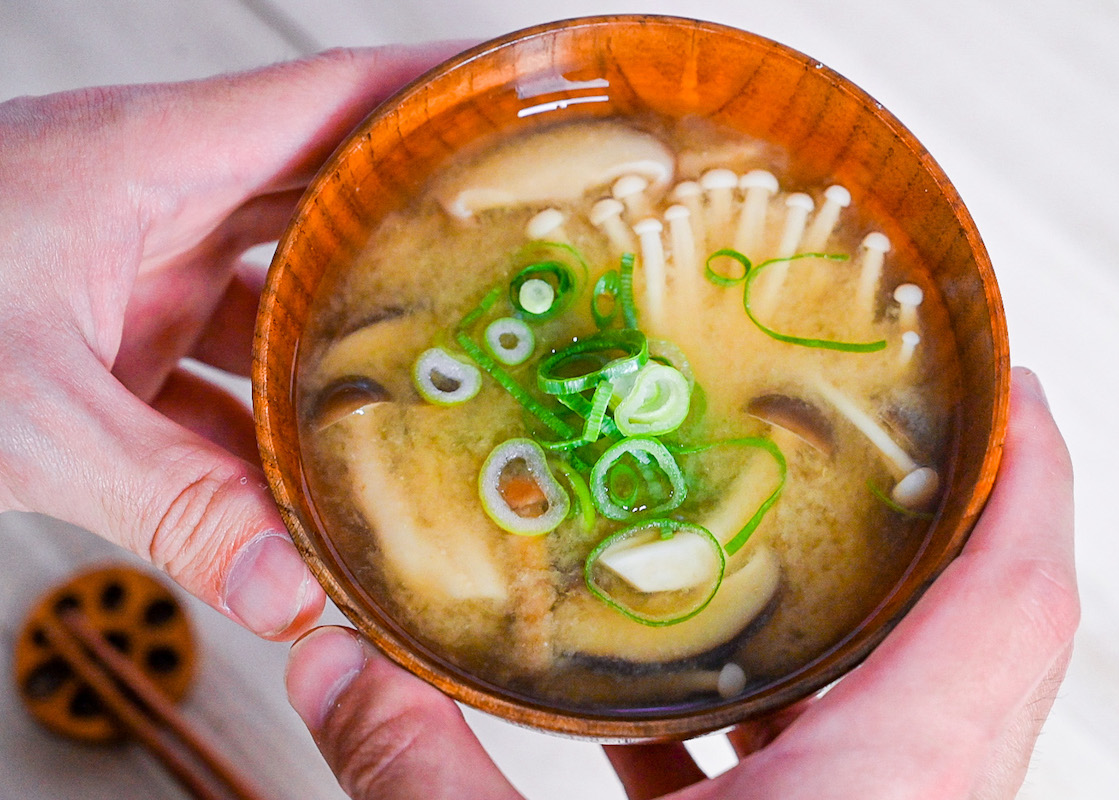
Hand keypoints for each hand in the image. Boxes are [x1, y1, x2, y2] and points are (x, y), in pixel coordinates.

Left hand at [0, 44, 462, 637]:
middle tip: (520, 264)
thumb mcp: (21, 413)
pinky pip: (220, 361)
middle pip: (329, 192)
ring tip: (438, 382)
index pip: (334, 100)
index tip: (528, 100)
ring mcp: (133, 260)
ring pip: (279, 288)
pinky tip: (307, 468)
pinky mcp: (107, 324)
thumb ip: (167, 500)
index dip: (440, 92)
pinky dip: (267, 410)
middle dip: (423, 227)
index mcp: (148, 161)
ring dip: (346, 339)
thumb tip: (290, 586)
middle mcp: (155, 197)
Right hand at [285, 367, 1077, 798]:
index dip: (1028, 470)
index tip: (1004, 376)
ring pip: (918, 685)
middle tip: (876, 416)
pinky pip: (845, 753)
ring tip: (781, 515)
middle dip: (940, 505)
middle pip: (983, 617)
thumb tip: (335, 657)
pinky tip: (681, 686)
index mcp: (894, 787)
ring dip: (858, 599)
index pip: (1015, 593)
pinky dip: (781, 696)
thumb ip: (423, 769)